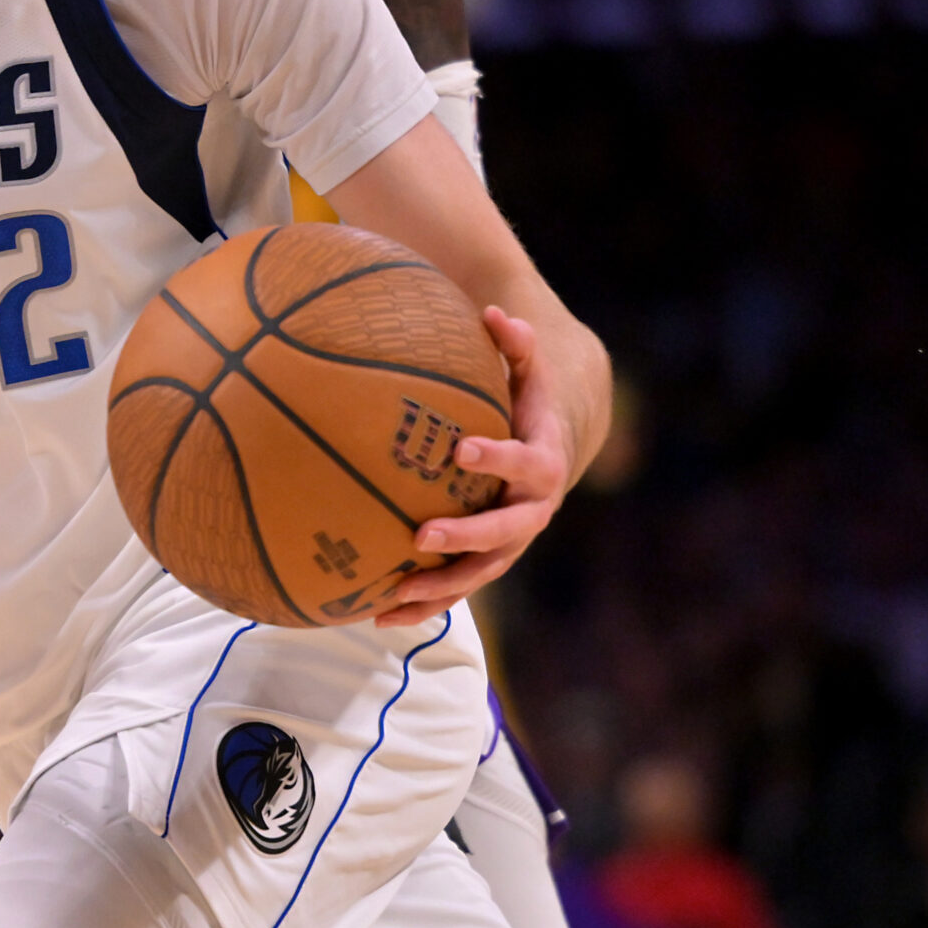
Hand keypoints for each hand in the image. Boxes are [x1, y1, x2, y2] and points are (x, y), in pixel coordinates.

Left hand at [375, 305, 574, 626]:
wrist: (550, 455)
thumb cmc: (527, 404)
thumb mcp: (529, 373)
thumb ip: (517, 345)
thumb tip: (496, 312)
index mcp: (542, 462)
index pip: (525, 462)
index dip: (497, 456)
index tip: (461, 450)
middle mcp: (533, 510)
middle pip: (505, 532)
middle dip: (467, 537)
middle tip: (423, 535)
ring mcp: (512, 543)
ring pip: (480, 574)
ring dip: (439, 587)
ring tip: (392, 593)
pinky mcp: (489, 563)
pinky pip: (458, 589)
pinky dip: (423, 605)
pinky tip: (377, 614)